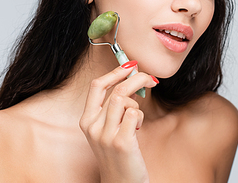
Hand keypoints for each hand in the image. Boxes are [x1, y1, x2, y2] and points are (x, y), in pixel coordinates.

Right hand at [79, 61, 158, 182]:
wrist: (121, 182)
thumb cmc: (118, 152)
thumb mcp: (109, 127)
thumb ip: (115, 106)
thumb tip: (132, 78)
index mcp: (86, 120)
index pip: (97, 85)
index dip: (115, 71)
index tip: (130, 65)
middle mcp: (92, 127)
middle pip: (116, 90)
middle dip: (137, 79)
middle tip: (150, 79)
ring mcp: (105, 135)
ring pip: (124, 100)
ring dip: (136, 103)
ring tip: (136, 117)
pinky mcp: (121, 142)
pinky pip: (134, 114)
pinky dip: (140, 117)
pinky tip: (137, 129)